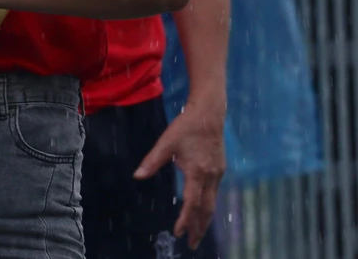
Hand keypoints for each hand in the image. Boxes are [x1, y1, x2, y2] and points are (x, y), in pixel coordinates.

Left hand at [134, 99, 225, 248]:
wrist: (209, 113)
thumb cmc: (186, 126)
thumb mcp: (166, 143)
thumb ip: (152, 161)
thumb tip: (137, 176)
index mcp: (197, 172)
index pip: (191, 203)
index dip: (185, 220)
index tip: (179, 233)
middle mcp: (210, 176)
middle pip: (206, 209)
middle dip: (199, 228)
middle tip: (192, 244)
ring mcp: (218, 174)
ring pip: (212, 203)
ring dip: (205, 219)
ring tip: (198, 233)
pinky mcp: (220, 169)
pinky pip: (214, 193)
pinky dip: (209, 206)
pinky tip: (204, 210)